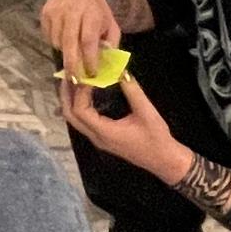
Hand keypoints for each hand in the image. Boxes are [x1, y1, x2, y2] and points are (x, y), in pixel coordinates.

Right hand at [41, 0, 118, 77]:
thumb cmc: (97, 9)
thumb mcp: (111, 24)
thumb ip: (111, 44)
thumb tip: (106, 66)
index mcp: (91, 13)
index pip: (88, 40)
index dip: (89, 59)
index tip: (91, 74)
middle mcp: (72, 12)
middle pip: (69, 43)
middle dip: (72, 65)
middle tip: (74, 81)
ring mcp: (56, 12)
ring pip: (57, 42)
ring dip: (65, 53)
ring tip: (72, 52)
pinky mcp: (45, 13)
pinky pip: (48, 37)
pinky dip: (56, 44)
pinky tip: (64, 39)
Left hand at [60, 71, 190, 185]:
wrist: (164, 160)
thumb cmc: (156, 138)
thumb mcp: (146, 112)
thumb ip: (132, 91)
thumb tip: (121, 71)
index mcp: (104, 132)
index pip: (80, 111)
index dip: (80, 92)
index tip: (86, 75)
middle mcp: (96, 137)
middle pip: (70, 116)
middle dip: (66, 95)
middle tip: (69, 75)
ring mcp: (98, 139)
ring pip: (75, 120)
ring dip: (71, 100)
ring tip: (74, 81)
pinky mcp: (103, 138)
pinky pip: (83, 121)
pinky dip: (79, 106)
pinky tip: (85, 93)